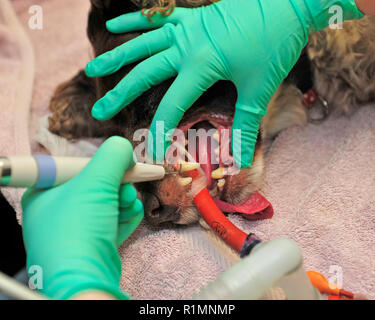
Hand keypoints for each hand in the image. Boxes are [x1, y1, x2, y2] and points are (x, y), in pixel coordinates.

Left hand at [21, 137, 143, 299]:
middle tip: (125, 192)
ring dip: (125, 201)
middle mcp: (59, 211)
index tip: (126, 165)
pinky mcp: (93, 244)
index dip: (104, 165)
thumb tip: (125, 150)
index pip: (80, 167)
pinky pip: (112, 221)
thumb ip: (114, 155)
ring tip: (128, 207)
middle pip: (98, 185)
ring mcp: (76, 230)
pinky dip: (125, 216)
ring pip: (109, 203)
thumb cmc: (79, 228)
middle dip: (118, 186)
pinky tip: (130, 215)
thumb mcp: (96, 181)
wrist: (85, 279)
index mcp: (46, 192)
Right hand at [85, 0, 362, 167]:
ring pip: (143, 43)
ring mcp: (187, 27)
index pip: (173, 104)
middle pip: (145, 72)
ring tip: (93, 68)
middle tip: (100, 110)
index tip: (153, 151)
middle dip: (121, 94)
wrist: (290, 2)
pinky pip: (157, 17)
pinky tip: (114, 25)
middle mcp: (186, 45)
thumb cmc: (276, 44)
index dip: (161, 129)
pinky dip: (135, 21)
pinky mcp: (192, 16)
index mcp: (201, 64)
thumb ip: (246, 125)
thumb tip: (240, 159)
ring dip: (117, 57)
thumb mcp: (260, 88)